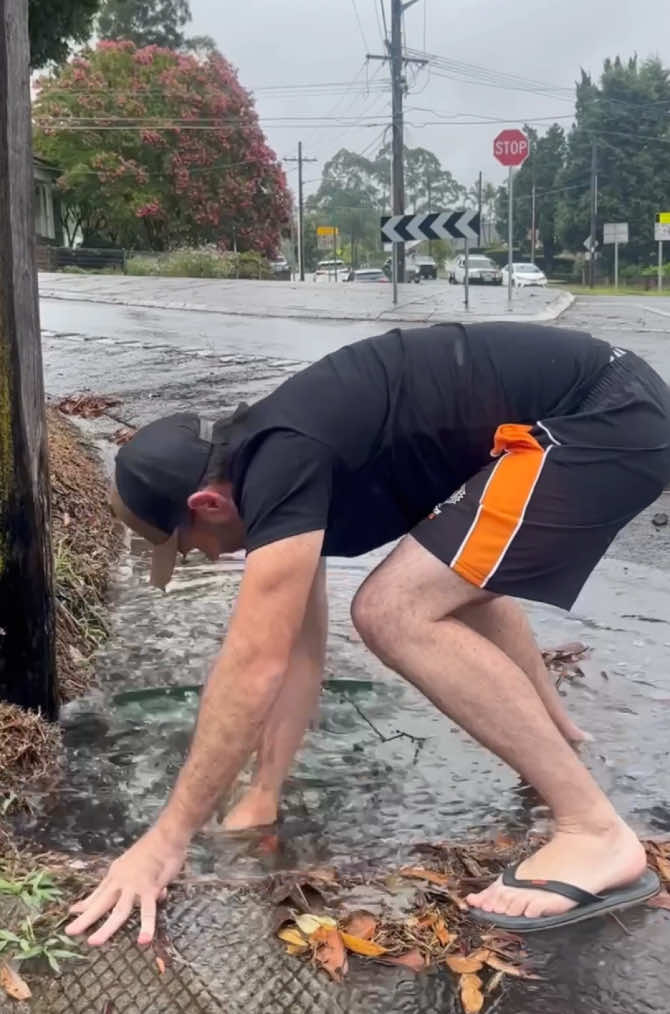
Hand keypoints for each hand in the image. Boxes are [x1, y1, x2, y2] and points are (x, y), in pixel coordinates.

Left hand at [65, 823, 187, 946]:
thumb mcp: (139, 863)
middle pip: (100, 903)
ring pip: (118, 911)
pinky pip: (148, 911)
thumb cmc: (155, 847)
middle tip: (70, 932)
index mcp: (116, 874)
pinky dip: (147, 926)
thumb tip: (157, 895)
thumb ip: (146, 883)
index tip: (72, 911)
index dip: (85, 904)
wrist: (166, 836)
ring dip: (106, 928)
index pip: (98, 892)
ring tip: (94, 942)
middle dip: (85, 919)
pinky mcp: (150, 889)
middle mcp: (121, 881)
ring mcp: (134, 886)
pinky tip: (144, 940)